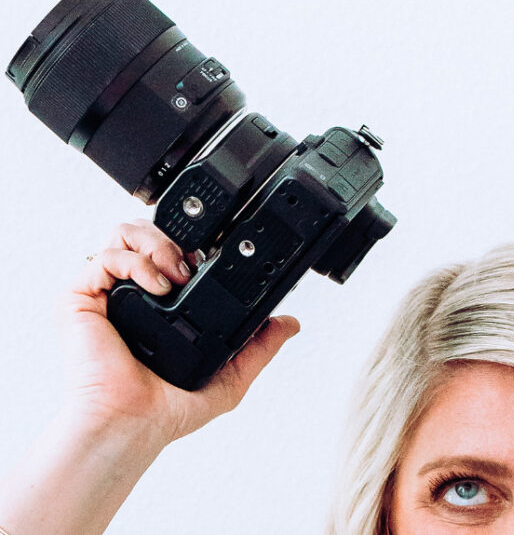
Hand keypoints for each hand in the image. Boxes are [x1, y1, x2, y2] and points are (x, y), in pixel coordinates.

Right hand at [62, 220, 299, 444]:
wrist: (133, 424)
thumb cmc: (167, 410)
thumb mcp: (230, 375)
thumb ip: (260, 346)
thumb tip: (289, 324)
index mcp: (159, 308)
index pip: (171, 255)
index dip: (192, 249)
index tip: (209, 263)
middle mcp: (131, 296)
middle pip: (146, 233)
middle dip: (173, 236)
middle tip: (190, 266)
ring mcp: (105, 296)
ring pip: (124, 234)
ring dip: (156, 243)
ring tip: (173, 273)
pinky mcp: (79, 300)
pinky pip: (102, 256)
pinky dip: (135, 262)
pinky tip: (157, 286)